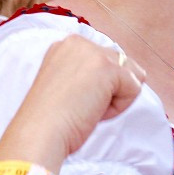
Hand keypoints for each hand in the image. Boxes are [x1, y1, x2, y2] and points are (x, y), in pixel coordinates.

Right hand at [15, 35, 145, 161]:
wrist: (40, 131)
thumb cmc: (50, 119)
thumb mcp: (67, 84)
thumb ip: (88, 73)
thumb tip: (127, 78)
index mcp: (66, 46)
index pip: (105, 60)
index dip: (98, 87)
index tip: (73, 99)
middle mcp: (79, 42)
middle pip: (121, 65)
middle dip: (108, 90)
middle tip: (80, 105)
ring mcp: (93, 52)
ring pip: (130, 76)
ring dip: (115, 97)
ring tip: (87, 107)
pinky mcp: (107, 67)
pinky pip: (133, 88)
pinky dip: (119, 107)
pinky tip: (93, 112)